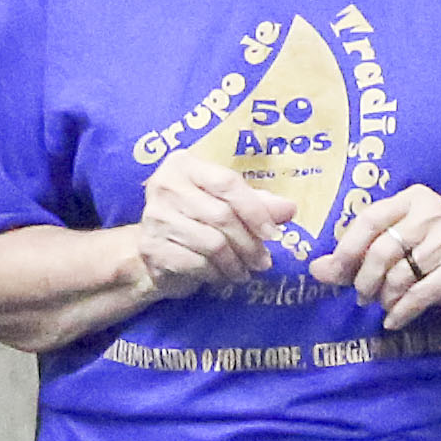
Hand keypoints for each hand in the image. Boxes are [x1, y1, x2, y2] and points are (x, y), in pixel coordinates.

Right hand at [128, 149, 280, 298]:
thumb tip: (290, 209)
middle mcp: (165, 185)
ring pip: (212, 243)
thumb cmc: (195, 219)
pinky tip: (223, 276)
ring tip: (245, 271)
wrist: (155, 247)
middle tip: (263, 261)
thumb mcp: (226, 203)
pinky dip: (216, 274)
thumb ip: (256, 203)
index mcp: (184, 164)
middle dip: (249, 243)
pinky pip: (196, 264)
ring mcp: (155, 217)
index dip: (255, 210)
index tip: (273, 234)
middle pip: (221, 215)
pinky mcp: (151, 248)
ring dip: (235, 263)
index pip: (227, 183)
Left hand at [322, 182, 440, 332]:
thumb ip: (354, 258)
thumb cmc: (432, 260)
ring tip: (385, 304)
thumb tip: (316, 269)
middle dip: (364, 280)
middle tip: (361, 297)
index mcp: (413, 199)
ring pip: (398, 275)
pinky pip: (418, 295)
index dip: (347, 248)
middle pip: (381, 250)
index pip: (369, 219)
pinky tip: (394, 320)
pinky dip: (401, 312)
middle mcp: (433, 212)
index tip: (335, 272)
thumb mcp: (395, 251)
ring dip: (385, 298)